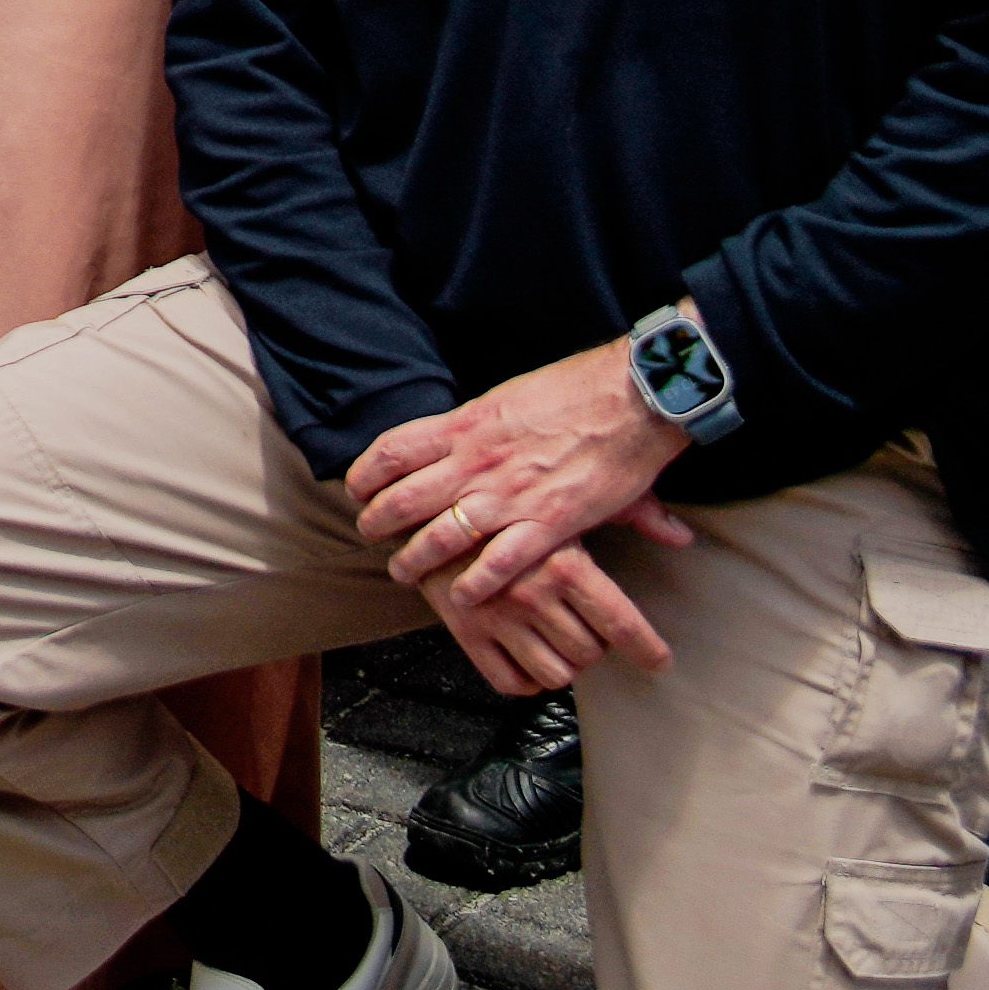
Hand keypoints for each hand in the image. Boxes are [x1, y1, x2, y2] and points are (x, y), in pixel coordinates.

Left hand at [350, 339, 698, 672]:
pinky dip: (475, 585)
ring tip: (403, 571)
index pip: (392, 451)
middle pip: (404, 499)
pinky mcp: (549, 522)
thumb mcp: (509, 397)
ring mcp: (510, 495)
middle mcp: (477, 461)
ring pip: (440, 537)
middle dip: (377, 523)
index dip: (364, 475)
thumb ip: (478, 426)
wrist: (632, 397)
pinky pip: (497, 564)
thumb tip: (451, 436)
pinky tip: (463, 598)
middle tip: (371, 536)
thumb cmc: (575, 391)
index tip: (357, 490)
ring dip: (413, 560)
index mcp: (466, 424)